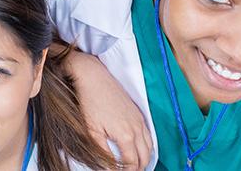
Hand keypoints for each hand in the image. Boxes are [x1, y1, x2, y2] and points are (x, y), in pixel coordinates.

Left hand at [66, 51, 151, 168]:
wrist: (94, 78)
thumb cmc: (90, 102)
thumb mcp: (92, 131)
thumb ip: (103, 152)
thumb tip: (109, 167)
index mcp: (126, 135)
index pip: (132, 163)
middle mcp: (137, 128)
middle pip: (144, 157)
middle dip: (139, 168)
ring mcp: (139, 119)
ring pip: (149, 146)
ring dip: (144, 158)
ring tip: (136, 165)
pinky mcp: (138, 112)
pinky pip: (148, 134)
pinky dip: (146, 145)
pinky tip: (138, 148)